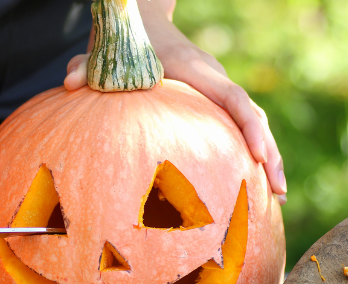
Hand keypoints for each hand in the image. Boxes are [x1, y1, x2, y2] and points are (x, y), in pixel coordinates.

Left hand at [64, 0, 286, 204]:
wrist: (144, 21)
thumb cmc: (128, 41)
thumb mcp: (107, 52)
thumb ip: (89, 66)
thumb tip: (68, 83)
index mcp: (196, 70)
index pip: (233, 98)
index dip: (250, 126)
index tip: (260, 156)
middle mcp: (215, 78)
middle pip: (254, 116)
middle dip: (270, 153)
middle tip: (279, 192)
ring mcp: (219, 89)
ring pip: (254, 122)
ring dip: (269, 157)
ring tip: (277, 197)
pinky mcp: (216, 101)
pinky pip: (241, 126)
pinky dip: (252, 151)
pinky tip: (254, 181)